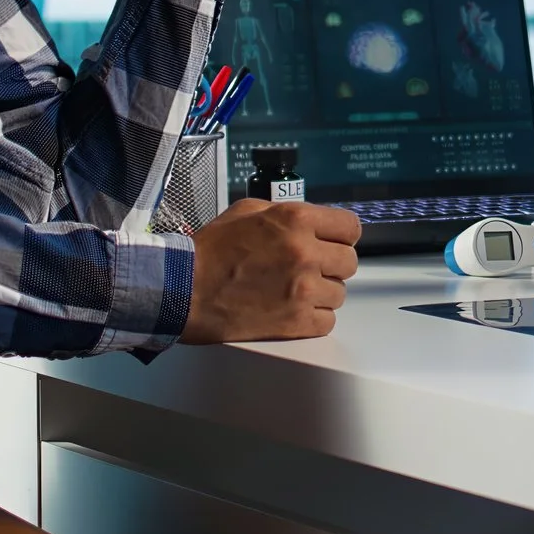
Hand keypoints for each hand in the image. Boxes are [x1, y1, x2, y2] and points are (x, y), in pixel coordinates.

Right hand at [180, 199, 362, 343]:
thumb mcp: (246, 211)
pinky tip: (292, 310)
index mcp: (295, 220)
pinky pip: (328, 321)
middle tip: (308, 269)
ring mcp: (303, 289)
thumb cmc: (210, 250)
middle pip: (349, 262)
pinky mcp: (296, 322)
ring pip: (340, 293)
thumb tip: (311, 223)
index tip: (332, 243)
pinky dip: (313, 318)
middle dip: (331, 265)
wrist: (183, 289)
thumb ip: (284, 213)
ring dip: (321, 293)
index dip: (341, 236)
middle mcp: (305, 253)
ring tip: (293, 291)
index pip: (351, 227)